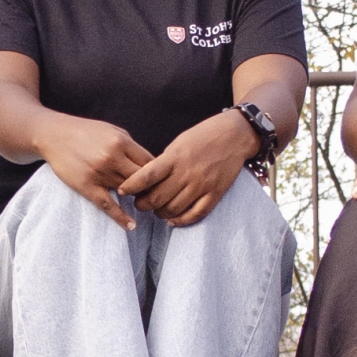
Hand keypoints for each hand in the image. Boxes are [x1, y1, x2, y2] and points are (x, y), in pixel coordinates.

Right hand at [35, 115, 155, 230]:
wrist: (53, 135)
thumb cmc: (86, 132)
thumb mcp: (112, 131)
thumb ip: (131, 147)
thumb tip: (151, 164)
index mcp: (122, 142)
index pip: (150, 163)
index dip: (158, 174)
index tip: (161, 181)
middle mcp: (112, 157)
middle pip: (141, 180)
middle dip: (150, 188)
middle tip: (156, 196)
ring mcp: (99, 173)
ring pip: (126, 192)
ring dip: (135, 198)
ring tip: (144, 204)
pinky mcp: (86, 186)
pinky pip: (107, 205)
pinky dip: (120, 217)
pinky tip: (131, 225)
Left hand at [121, 109, 258, 225]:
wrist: (235, 135)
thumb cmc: (203, 136)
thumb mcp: (179, 143)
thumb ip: (164, 162)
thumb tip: (146, 180)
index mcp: (175, 157)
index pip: (147, 176)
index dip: (131, 186)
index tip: (122, 191)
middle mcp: (187, 173)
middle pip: (157, 198)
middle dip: (143, 204)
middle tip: (139, 204)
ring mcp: (202, 185)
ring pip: (173, 209)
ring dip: (160, 213)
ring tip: (156, 210)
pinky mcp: (215, 193)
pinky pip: (195, 214)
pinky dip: (181, 220)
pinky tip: (172, 220)